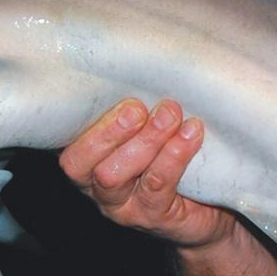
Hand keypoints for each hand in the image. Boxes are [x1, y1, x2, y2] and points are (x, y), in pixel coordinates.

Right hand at [58, 98, 235, 248]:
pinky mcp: (153, 217)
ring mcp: (122, 207)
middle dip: (109, 131)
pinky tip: (191, 134)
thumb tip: (143, 58)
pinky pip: (157, 186)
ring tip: (170, 115)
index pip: (64, 144)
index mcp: (87, 160)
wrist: (213, 209)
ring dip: (144, 141)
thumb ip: (138, 106)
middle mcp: (96, 186)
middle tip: (138, 108)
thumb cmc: (174, 155)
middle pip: (80, 164)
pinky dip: (174, 156)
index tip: (107, 90)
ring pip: (115, 176)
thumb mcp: (149, 127)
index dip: (80, 121)